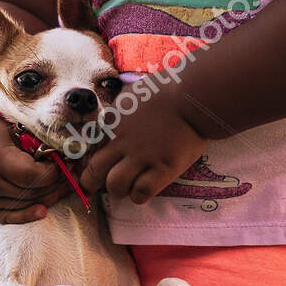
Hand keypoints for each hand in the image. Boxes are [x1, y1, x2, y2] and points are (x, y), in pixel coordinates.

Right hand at [0, 107, 68, 223]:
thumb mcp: (13, 128)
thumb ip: (35, 145)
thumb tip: (66, 160)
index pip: (32, 175)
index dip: (53, 172)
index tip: (64, 162)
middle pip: (31, 192)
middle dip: (55, 185)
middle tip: (71, 175)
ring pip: (24, 203)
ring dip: (48, 197)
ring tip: (63, 186)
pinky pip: (8, 217)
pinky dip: (26, 216)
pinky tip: (42, 211)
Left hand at [76, 97, 206, 204]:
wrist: (194, 97)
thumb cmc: (168, 90)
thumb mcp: (133, 93)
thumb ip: (120, 108)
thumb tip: (112, 119)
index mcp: (114, 122)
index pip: (91, 146)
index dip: (91, 157)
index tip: (96, 163)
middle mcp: (123, 142)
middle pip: (95, 170)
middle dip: (93, 181)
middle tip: (98, 184)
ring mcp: (143, 156)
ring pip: (115, 185)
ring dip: (118, 190)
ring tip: (126, 188)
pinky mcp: (163, 168)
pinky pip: (141, 192)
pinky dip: (138, 196)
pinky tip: (143, 191)